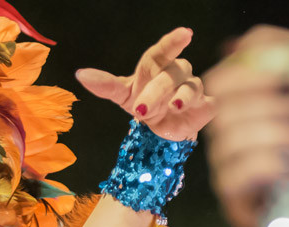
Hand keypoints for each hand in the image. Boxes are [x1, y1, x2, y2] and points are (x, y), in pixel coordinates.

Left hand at [76, 28, 217, 142]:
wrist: (162, 130)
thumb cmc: (143, 104)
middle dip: (157, 90)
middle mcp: (177, 73)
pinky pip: (209, 102)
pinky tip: (195, 111)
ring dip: (182, 96)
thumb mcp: (122, 95)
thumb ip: (105, 84)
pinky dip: (202, 106)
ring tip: (174, 107)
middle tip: (141, 108)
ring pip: (192, 86)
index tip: (185, 34)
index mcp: (157, 66)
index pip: (164, 50)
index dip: (174, 41)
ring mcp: (192, 89)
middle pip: (172, 73)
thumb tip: (80, 74)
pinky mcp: (205, 107)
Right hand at [203, 26, 288, 226]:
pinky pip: (230, 177)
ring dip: (274, 134)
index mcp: (250, 100)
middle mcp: (237, 134)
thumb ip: (271, 43)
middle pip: (220, 111)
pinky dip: (265, 163)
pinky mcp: (243, 205)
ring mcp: (237, 171)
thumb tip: (230, 48)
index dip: (246, 75)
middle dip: (268, 107)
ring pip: (225, 142)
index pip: (218, 82)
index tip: (285, 75)